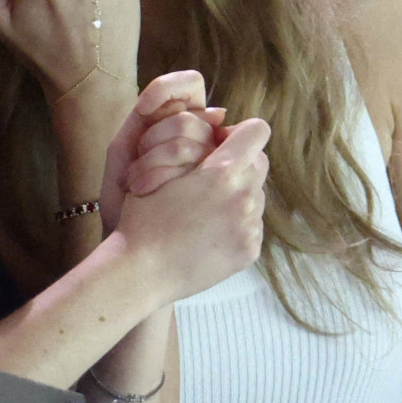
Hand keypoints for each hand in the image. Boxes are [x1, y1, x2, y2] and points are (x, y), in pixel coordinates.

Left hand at [101, 70, 223, 228]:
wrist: (119, 230)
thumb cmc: (121, 190)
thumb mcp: (126, 148)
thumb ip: (156, 122)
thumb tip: (213, 111)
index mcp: (177, 118)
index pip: (191, 83)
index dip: (168, 88)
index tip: (142, 108)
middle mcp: (201, 138)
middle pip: (192, 120)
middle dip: (155, 139)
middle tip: (135, 163)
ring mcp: (211, 165)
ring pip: (199, 146)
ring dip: (158, 164)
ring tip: (138, 185)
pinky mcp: (215, 189)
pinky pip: (204, 173)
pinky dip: (166, 179)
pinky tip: (149, 195)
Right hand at [113, 110, 269, 302]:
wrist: (142, 271)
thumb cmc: (144, 217)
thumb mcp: (161, 167)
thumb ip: (198, 147)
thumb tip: (224, 132)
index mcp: (224, 172)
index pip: (256, 131)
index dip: (238, 132)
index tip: (218, 143)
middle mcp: (246, 198)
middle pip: (259, 163)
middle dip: (238, 162)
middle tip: (209, 175)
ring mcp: (251, 228)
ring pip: (256, 194)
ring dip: (237, 193)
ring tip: (204, 208)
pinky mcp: (250, 251)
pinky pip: (252, 224)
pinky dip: (235, 223)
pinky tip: (207, 231)